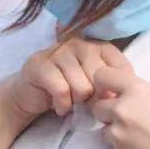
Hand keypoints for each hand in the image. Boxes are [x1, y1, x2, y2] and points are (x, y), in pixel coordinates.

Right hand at [6, 38, 130, 121]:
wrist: (30, 95)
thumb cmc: (67, 89)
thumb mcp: (94, 86)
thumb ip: (110, 85)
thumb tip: (120, 96)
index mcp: (97, 45)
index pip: (119, 67)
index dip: (115, 89)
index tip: (104, 97)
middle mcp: (79, 42)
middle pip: (100, 79)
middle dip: (94, 99)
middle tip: (83, 102)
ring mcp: (58, 51)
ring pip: (82, 87)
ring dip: (77, 103)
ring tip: (70, 102)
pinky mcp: (40, 64)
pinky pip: (62, 90)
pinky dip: (62, 105)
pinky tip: (59, 105)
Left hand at [89, 66, 149, 148]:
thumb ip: (141, 98)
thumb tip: (127, 99)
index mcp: (137, 90)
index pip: (102, 76)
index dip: (105, 84)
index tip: (113, 91)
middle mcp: (122, 109)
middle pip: (98, 106)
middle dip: (109, 111)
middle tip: (129, 118)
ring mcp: (118, 133)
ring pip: (104, 128)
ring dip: (116, 130)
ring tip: (140, 137)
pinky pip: (113, 146)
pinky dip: (123, 147)